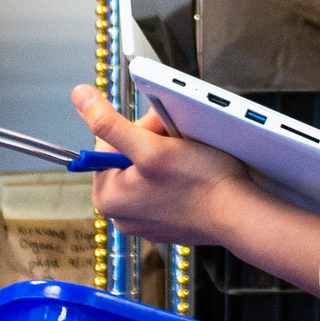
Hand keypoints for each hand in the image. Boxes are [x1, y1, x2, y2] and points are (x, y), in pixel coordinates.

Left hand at [71, 87, 319, 295]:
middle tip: (179, 146)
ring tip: (187, 163)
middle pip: (128, 157)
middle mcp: (119, 214)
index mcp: (106, 197)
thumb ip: (110, 122)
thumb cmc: (201, 184)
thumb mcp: (152, 146)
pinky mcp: (164, 223)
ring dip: (165, 159)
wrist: (239, 216)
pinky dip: (175, 179)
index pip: (110, 142)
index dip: (139, 129)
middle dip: (153, 145)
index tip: (162, 133)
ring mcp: (142, 221)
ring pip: (147, 171)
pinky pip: (162, 189)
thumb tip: (80, 97)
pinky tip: (191, 179)